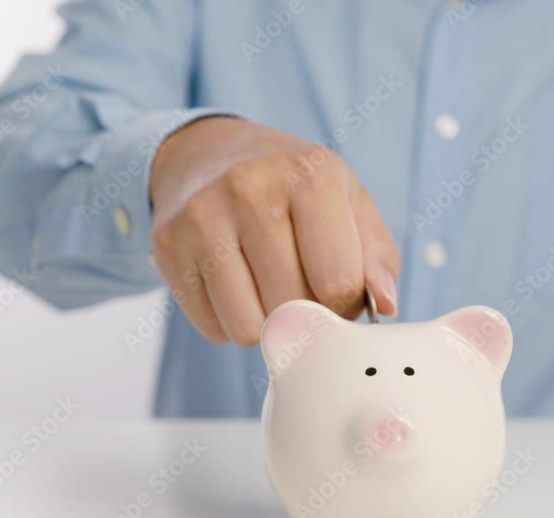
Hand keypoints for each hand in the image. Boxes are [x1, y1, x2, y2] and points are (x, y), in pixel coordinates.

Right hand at [149, 117, 399, 344]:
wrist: (208, 152)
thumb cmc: (294, 186)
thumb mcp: (349, 201)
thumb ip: (378, 257)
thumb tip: (385, 305)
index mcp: (309, 174)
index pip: (338, 284)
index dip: (346, 304)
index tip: (338, 290)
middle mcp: (251, 189)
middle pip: (293, 309)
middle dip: (308, 314)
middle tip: (303, 288)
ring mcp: (202, 217)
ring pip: (249, 328)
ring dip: (267, 324)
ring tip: (268, 286)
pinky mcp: (168, 245)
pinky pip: (213, 329)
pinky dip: (230, 321)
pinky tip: (234, 283)